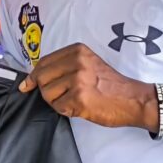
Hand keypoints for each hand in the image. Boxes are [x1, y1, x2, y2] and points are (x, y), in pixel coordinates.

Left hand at [19, 43, 157, 129]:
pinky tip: (80, 108)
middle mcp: (77, 62)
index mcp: (77, 51)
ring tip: (75, 100)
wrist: (135, 100)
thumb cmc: (111, 85)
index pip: (43, 62)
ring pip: (48, 93)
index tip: (27, 84)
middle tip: (62, 95)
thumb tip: (32, 78)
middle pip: (42, 77)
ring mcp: (78, 80)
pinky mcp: (80, 98)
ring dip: (57, 101)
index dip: (34, 76)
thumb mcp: (88, 64)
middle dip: (47, 90)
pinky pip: (58, 107)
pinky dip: (66, 111)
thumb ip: (64, 66)